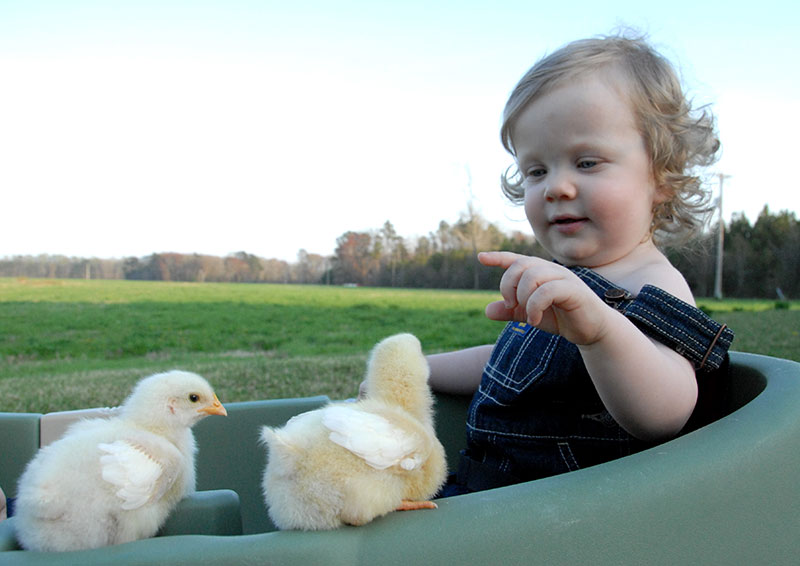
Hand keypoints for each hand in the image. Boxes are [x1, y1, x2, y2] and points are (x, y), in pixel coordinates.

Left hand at [478, 251, 611, 345]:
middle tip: (510, 305)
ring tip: (525, 315)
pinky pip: (547, 290)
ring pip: (533, 275)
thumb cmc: (562, 318)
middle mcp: (551, 270)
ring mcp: (563, 278)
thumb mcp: (530, 315)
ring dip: (522, 296)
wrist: (592, 330)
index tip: (480, 257)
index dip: (498, 257)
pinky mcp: (573, 290)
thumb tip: (487, 310)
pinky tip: (533, 321)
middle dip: (508, 284)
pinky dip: (535, 306)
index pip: (516, 260)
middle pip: (520, 265)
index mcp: (540, 272)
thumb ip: (511, 312)